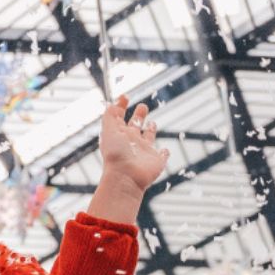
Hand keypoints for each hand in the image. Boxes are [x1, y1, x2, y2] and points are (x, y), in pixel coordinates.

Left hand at [87, 94, 167, 223]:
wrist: (126, 177)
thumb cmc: (116, 154)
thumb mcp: (109, 130)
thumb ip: (110, 116)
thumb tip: (111, 103)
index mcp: (119, 134)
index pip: (119, 117)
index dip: (121, 106)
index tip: (125, 96)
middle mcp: (131, 142)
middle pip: (135, 126)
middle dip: (139, 116)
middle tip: (143, 106)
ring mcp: (144, 152)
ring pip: (148, 139)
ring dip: (150, 131)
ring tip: (152, 123)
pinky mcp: (156, 161)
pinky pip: (161, 156)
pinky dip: (164, 153)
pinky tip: (165, 150)